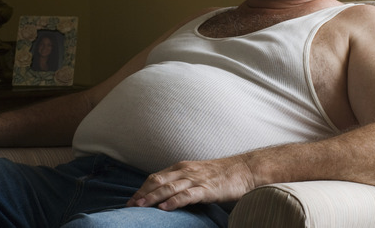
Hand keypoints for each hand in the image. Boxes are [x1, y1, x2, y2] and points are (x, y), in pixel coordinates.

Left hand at [126, 156, 255, 210]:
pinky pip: (188, 195)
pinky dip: (174, 201)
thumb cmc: (222, 174)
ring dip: (152, 197)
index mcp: (182, 167)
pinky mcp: (207, 189)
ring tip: (140, 206)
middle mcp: (186, 171)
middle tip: (129, 206)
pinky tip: (164, 208)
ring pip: (169, 187)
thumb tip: (167, 194)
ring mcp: (196, 179)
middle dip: (142, 194)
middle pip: (158, 181)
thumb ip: (183, 181)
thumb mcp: (198, 174)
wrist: (245, 169)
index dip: (142, 189)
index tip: (130, 201)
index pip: (156, 177)